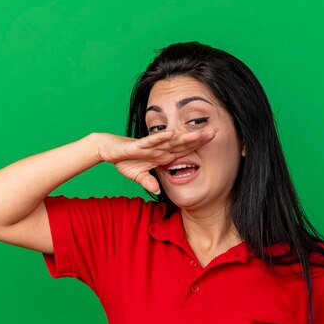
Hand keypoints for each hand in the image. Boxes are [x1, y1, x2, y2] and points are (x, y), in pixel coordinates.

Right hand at [94, 129, 216, 193]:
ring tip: (200, 133)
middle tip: (216, 132)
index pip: (184, 150)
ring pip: (170, 141)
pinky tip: (172, 133)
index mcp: (163, 154)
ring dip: (185, 137)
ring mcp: (150, 146)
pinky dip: (161, 138)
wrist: (108, 149)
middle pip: (182, 143)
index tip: (213, 142)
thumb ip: (149, 182)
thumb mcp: (139, 176)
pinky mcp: (138, 145)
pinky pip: (151, 141)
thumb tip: (158, 191)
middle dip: (198, 138)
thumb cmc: (125, 159)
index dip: (198, 146)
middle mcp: (160, 148)